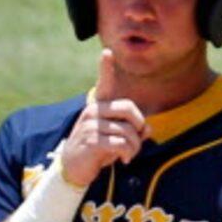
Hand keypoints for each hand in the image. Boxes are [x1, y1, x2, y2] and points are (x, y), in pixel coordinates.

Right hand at [58, 50, 147, 185]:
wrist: (73, 169)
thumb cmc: (97, 150)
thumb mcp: (115, 137)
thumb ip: (133, 130)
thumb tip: (148, 129)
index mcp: (98, 106)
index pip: (104, 84)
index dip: (105, 69)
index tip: (107, 52)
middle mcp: (93, 111)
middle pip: (128, 107)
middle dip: (139, 125)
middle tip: (137, 139)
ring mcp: (91, 126)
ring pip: (127, 130)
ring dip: (134, 146)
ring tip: (129, 154)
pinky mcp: (92, 142)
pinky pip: (121, 143)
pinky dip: (128, 153)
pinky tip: (124, 159)